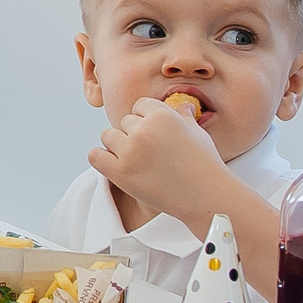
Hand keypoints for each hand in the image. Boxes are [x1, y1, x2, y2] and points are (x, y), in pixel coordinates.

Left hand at [88, 94, 226, 221]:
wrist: (206, 197)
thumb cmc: (204, 165)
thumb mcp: (197, 133)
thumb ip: (184, 117)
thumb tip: (183, 106)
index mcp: (162, 115)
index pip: (140, 105)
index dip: (146, 118)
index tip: (154, 133)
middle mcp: (143, 130)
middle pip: (125, 122)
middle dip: (134, 134)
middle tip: (150, 152)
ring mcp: (130, 151)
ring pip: (107, 136)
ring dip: (117, 145)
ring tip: (135, 159)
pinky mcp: (120, 172)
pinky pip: (95, 156)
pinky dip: (101, 158)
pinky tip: (114, 164)